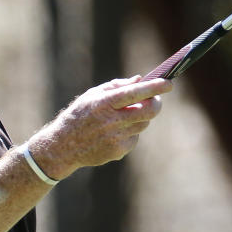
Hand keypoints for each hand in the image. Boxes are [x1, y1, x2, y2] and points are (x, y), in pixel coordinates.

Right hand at [25, 76, 173, 179]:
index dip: (154, 88)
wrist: (63, 146)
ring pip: (143, 124)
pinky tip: (113, 133)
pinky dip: (130, 132)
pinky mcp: (119, 151)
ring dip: (140, 118)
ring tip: (122, 117)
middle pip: (148, 111)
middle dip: (156, 103)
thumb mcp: (92, 95)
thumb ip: (117, 86)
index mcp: (104, 103)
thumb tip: (141, 80)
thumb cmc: (79, 115)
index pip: (134, 93)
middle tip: (155, 98)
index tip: (168, 83)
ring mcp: (116, 138)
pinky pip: (134, 138)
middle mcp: (111, 121)